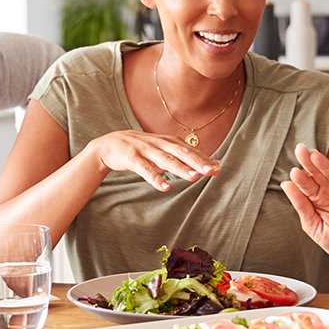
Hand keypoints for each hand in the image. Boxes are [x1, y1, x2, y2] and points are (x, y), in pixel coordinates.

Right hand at [89, 130, 220, 190]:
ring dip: (180, 168)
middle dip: (197, 161)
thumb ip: (181, 156)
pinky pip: (145, 169)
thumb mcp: (162, 150)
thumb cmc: (141, 149)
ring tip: (194, 177)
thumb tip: (207, 164)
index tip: (218, 168)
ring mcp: (145, 150)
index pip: (189, 150)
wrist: (110, 144)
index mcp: (168, 141)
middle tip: (211, 171)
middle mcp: (159, 143)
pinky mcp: (132, 158)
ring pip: (165, 160)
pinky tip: (165, 187)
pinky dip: (155, 178)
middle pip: (181, 152)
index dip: (203, 158)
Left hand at [282, 143, 328, 259]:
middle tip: (300, 150)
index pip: (306, 186)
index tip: (292, 172)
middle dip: (309, 163)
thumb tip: (286, 185)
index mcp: (317, 199)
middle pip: (318, 175)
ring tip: (315, 155)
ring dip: (325, 165)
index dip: (299, 179)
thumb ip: (302, 207)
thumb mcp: (315, 227)